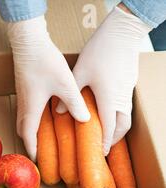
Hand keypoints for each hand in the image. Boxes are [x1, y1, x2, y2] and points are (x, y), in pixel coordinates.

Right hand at [8, 15, 89, 160]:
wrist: (28, 43)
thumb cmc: (44, 63)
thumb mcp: (65, 84)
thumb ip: (75, 103)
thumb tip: (85, 120)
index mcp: (32, 109)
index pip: (29, 136)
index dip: (33, 150)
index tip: (37, 161)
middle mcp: (25, 106)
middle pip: (23, 130)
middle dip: (30, 143)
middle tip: (40, 152)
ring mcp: (23, 98)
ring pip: (23, 121)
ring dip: (30, 132)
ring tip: (41, 139)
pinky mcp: (24, 90)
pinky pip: (25, 112)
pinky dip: (31, 121)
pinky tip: (43, 117)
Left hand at [57, 6, 151, 154]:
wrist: (121, 33)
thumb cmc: (99, 53)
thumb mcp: (79, 74)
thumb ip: (70, 96)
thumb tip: (59, 112)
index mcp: (109, 99)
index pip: (109, 128)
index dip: (105, 142)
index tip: (100, 153)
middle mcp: (121, 98)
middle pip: (122, 126)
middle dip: (114, 138)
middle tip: (104, 146)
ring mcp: (127, 91)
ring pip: (126, 116)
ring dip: (117, 127)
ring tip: (105, 132)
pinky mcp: (128, 83)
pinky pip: (125, 105)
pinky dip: (118, 114)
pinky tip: (106, 111)